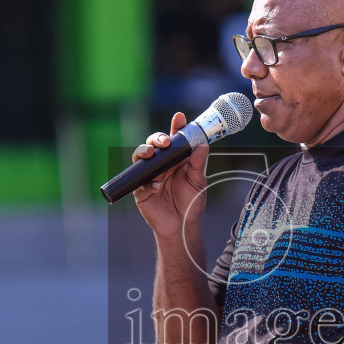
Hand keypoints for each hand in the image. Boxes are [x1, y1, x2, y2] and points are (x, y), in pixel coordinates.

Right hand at [132, 111, 210, 236]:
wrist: (182, 226)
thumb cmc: (191, 203)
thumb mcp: (198, 182)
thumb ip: (199, 164)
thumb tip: (203, 146)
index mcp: (177, 159)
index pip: (175, 139)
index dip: (176, 126)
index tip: (180, 117)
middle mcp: (162, 164)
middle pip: (155, 144)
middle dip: (157, 138)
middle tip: (165, 141)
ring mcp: (150, 175)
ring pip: (142, 156)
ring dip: (145, 151)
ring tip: (153, 153)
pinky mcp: (141, 189)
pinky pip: (140, 180)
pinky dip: (149, 180)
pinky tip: (157, 185)